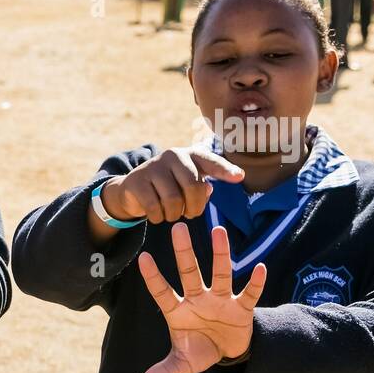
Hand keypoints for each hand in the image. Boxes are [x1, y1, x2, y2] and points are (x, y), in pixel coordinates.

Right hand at [100, 145, 244, 224]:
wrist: (134, 188)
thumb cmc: (170, 186)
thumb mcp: (188, 184)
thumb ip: (202, 187)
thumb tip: (208, 189)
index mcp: (191, 154)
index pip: (211, 162)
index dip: (225, 169)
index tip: (240, 177)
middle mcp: (173, 155)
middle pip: (193, 186)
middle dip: (195, 207)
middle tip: (191, 215)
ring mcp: (153, 166)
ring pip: (173, 200)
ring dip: (175, 215)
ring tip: (172, 215)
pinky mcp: (136, 180)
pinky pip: (154, 207)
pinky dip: (158, 217)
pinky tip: (158, 216)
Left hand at [136, 223, 266, 372]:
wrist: (227, 353)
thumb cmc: (199, 351)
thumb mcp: (181, 364)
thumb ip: (164, 371)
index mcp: (179, 312)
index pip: (163, 292)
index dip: (153, 277)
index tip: (142, 258)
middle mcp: (198, 300)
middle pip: (190, 272)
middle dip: (184, 252)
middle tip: (177, 227)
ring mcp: (221, 301)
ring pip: (221, 274)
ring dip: (220, 254)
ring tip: (218, 231)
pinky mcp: (242, 309)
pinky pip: (249, 294)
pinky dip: (255, 283)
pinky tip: (260, 268)